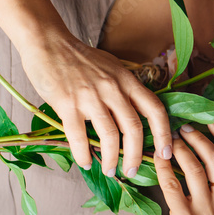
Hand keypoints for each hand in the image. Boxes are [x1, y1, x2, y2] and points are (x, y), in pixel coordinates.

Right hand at [18, 31, 173, 175]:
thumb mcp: (112, 67)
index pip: (155, 109)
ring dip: (112, 159)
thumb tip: (138, 114)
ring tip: (110, 171)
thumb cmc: (80, 57)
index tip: (166, 153)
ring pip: (110, 136)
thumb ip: (125, 88)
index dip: (164, 134)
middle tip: (133, 172)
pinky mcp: (67, 103)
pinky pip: (79, 136)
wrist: (48, 43)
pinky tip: (86, 163)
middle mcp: (113, 88)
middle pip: (134, 129)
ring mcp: (90, 96)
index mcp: (127, 80)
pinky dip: (84, 155)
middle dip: (136, 156)